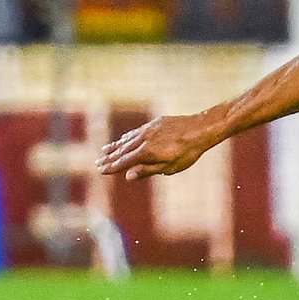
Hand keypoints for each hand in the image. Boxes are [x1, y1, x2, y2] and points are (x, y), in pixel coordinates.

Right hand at [96, 113, 222, 179]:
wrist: (201, 129)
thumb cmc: (188, 152)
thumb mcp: (170, 167)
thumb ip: (147, 170)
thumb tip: (128, 176)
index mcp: (146, 153)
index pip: (124, 162)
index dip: (112, 167)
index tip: (101, 170)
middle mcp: (144, 140)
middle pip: (123, 150)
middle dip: (110, 158)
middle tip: (97, 163)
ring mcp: (148, 130)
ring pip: (128, 139)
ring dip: (115, 146)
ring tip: (105, 150)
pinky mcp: (155, 123)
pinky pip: (136, 131)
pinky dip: (127, 136)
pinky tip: (124, 138)